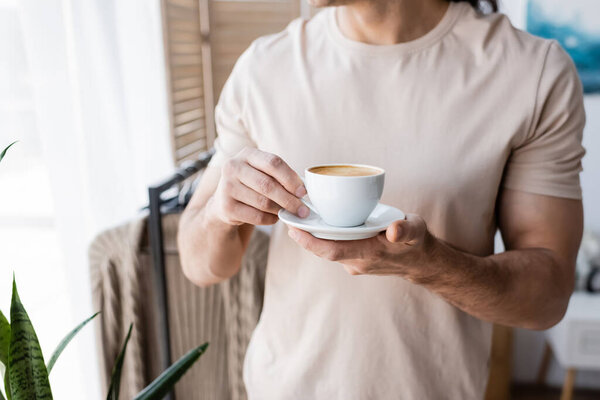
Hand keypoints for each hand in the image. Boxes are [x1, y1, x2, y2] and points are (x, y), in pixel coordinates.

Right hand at [209, 148, 308, 225]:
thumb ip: (280, 176)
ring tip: (288, 213)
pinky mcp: (226, 207)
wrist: (225, 201)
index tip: (303, 192)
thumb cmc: (252, 184)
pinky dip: (270, 219)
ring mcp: (226, 187)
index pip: (273, 163)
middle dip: (289, 199)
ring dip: (280, 210)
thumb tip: (304, 191)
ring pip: (263, 203)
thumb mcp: (262, 172)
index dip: (291, 178)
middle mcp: (233, 167)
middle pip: (268, 185)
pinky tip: (274, 217)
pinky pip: (256, 216)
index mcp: (247, 154)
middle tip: (303, 210)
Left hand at [287, 213, 436, 279]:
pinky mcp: (355, 258)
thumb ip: (406, 229)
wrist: (421, 263)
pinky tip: (316, 222)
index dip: (310, 243)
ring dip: (313, 237)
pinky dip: (324, 237)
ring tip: (296, 218)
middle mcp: (358, 261)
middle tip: (287, 219)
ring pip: (328, 248)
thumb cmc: (417, 242)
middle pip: (324, 250)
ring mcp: (355, 262)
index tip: (294, 230)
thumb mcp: (417, 231)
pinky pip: (335, 247)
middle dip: (304, 238)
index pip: (332, 251)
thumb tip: (394, 231)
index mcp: (369, 253)